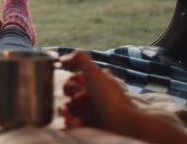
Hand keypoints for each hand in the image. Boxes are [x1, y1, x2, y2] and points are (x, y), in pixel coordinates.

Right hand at [59, 51, 186, 143]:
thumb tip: (62, 58)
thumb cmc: (109, 97)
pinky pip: (72, 124)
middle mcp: (94, 96)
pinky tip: (74, 122)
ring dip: (65, 111)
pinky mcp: (89, 127)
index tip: (76, 83)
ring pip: (69, 109)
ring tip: (69, 114)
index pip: (76, 79)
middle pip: (70, 94)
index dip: (71, 81)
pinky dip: (70, 123)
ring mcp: (91, 112)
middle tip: (77, 99)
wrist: (124, 124)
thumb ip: (79, 58)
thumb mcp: (94, 71)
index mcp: (97, 82)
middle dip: (68, 96)